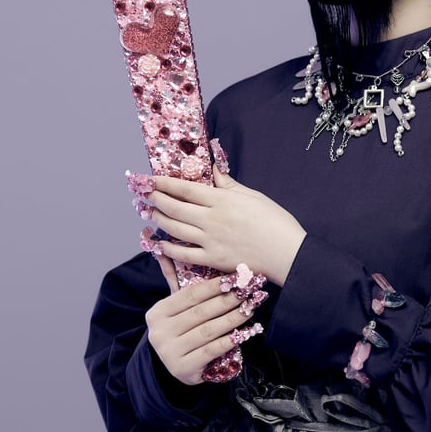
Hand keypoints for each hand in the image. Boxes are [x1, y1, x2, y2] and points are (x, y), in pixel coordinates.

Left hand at [146, 166, 305, 285]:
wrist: (286, 253)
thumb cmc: (275, 222)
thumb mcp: (253, 196)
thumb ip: (229, 185)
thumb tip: (213, 171)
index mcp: (222, 200)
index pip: (186, 189)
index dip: (164, 183)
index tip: (151, 179)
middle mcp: (211, 220)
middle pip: (174, 208)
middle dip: (156, 199)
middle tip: (144, 194)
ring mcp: (210, 241)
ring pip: (175, 229)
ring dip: (159, 220)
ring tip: (150, 212)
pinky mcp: (212, 260)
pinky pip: (183, 254)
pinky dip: (168, 248)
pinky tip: (160, 243)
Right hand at [146, 256, 251, 385]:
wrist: (172, 365)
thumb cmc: (180, 326)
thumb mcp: (175, 305)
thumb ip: (174, 277)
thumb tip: (163, 246)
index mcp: (158, 312)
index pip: (191, 295)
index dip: (215, 285)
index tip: (236, 277)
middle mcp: (160, 333)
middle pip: (201, 312)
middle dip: (228, 299)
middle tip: (249, 290)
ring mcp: (170, 353)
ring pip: (209, 331)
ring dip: (233, 318)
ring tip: (251, 308)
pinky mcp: (184, 370)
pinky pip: (212, 351)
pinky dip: (230, 340)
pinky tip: (245, 332)